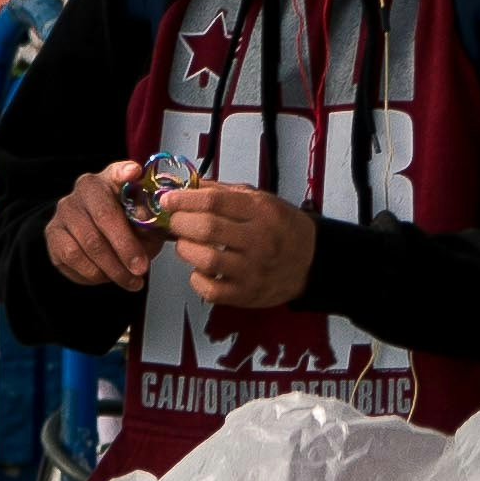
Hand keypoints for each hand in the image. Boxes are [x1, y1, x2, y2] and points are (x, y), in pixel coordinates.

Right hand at [43, 164, 160, 295]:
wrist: (99, 244)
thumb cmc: (128, 229)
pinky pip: (72, 256)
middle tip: (141, 269)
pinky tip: (106, 277)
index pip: (117, 172)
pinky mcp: (53, 233)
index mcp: (111, 180)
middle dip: (126, 248)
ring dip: (112, 268)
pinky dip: (92, 272)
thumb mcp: (146, 225)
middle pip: (104, 216)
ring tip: (130, 281)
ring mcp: (65, 210)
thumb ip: (148, 221)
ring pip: (88, 242)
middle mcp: (84, 189)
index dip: (124, 172)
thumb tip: (144, 217)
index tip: (134, 173)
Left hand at [159, 170, 319, 310]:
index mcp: (262, 212)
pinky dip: (196, 279)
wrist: (311, 261)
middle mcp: (260, 241)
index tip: (168, 200)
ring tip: (185, 243)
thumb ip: (222, 193)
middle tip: (174, 221)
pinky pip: (210, 291)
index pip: (215, 202)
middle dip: (180, 223)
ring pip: (206, 260)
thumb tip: (185, 185)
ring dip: (185, 249)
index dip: (184, 199)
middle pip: (207, 229)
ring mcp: (254, 271)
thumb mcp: (259, 200)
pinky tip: (199, 269)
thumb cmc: (280, 226)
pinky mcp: (247, 295)